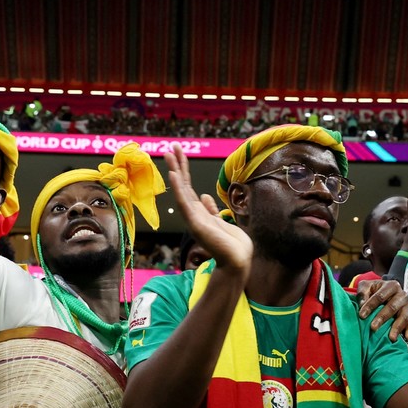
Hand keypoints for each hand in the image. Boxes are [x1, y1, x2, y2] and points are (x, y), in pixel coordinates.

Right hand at [164, 144, 251, 274]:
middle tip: (172, 146)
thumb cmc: (232, 244)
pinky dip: (178, 189)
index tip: (179, 152)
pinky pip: (184, 203)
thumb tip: (204, 196)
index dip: (184, 169)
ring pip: (181, 189)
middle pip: (183, 184)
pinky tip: (174, 174)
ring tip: (170, 154)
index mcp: (199, 211)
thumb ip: (211, 209)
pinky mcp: (196, 224)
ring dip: (176, 170)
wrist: (237, 260)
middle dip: (178, 165)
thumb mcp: (222, 221)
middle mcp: (193, 213)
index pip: (188, 186)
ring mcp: (193, 218)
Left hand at [354, 278, 407, 342]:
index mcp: (391, 286)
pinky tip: (406, 338)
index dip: (370, 306)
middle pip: (392, 307)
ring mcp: (407, 306)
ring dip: (397, 327)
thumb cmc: (375, 291)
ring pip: (404, 316)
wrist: (388, 292)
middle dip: (382, 318)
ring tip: (391, 338)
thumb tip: (362, 304)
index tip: (361, 316)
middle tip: (373, 328)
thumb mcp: (366, 287)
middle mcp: (402, 295)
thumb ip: (362, 293)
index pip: (380, 296)